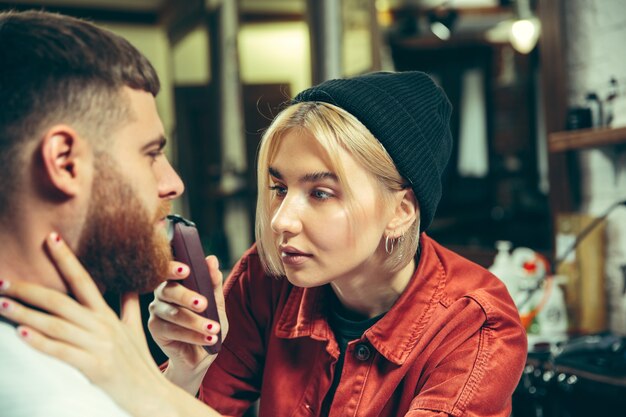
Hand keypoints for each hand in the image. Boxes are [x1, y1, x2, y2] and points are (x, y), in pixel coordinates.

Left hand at [0, 233, 180, 415]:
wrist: (153, 395)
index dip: (67, 259)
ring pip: (55, 324)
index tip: (51, 238)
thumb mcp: (136, 329)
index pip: (84, 280)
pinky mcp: (95, 367)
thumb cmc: (140, 364)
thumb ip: (129, 305)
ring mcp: (98, 345)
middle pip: (60, 301)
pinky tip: (20, 333)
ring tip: (2, 304)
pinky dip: (40, 342)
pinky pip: (62, 351)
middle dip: (29, 290)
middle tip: (3, 281)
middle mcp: (101, 325)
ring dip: (25, 313)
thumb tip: (129, 284)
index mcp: (107, 315)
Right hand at [148, 256, 228, 390]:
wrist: (201, 354)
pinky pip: (173, 331)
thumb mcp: (216, 303)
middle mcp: (162, 293)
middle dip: (187, 297)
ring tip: (214, 328)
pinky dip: (193, 335)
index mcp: (176, 281)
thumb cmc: (207, 322)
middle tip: (204, 303)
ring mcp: (156, 311)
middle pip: (169, 290)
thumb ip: (213, 283)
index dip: (173, 268)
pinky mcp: (155, 330)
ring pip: (174, 314)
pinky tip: (209, 339)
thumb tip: (211, 259)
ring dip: (196, 322)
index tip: (185, 269)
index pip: (169, 269)